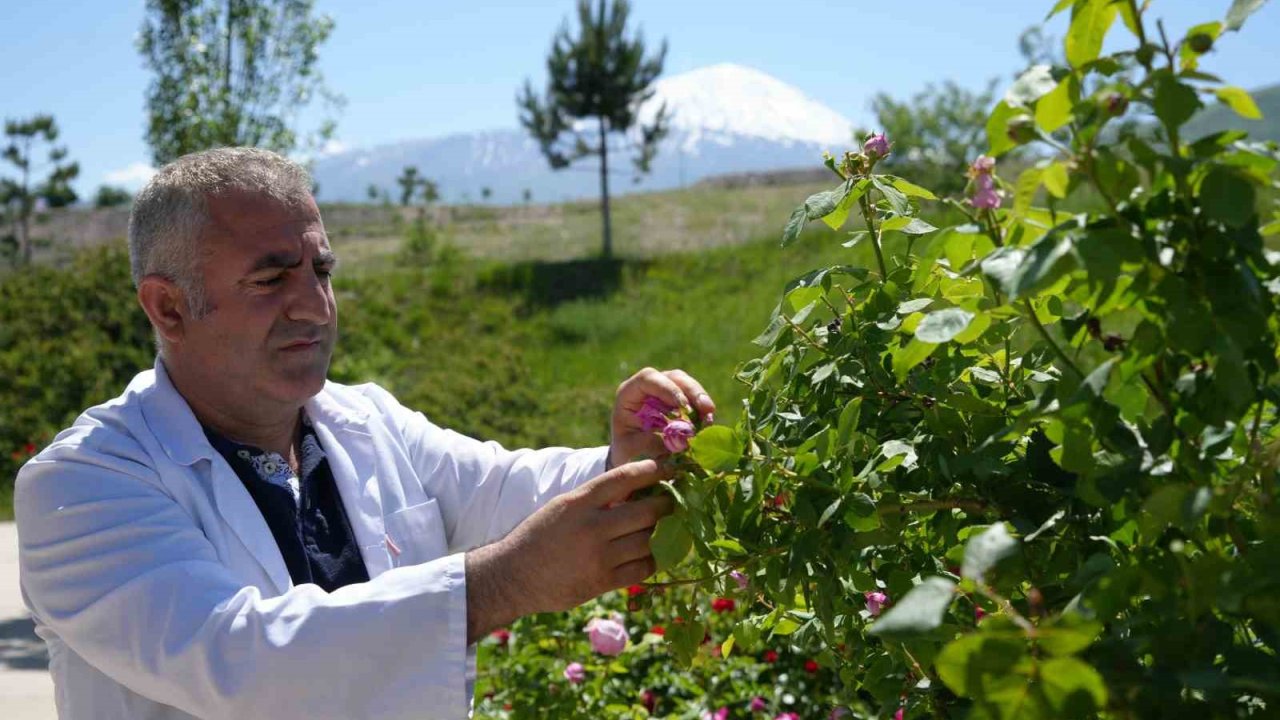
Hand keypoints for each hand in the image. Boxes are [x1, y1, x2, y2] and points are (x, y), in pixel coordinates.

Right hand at [464, 459, 673, 641]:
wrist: (512, 577)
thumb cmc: (540, 537)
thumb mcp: (562, 507)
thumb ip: (595, 499)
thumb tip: (636, 489)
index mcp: (579, 502)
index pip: (625, 477)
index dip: (653, 470)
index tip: (669, 469)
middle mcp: (591, 527)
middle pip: (647, 512)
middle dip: (666, 505)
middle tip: (674, 502)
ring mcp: (598, 556)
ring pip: (649, 541)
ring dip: (662, 534)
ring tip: (666, 529)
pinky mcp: (602, 582)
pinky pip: (642, 569)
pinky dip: (652, 560)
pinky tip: (651, 555)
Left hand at [609, 367, 715, 468]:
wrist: (629, 453)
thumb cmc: (624, 448)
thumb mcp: (627, 447)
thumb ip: (647, 442)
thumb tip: (677, 441)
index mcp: (629, 392)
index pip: (648, 378)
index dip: (667, 388)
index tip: (682, 406)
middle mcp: (649, 386)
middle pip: (674, 377)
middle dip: (692, 391)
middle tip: (706, 408)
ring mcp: (666, 391)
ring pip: (687, 385)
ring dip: (701, 399)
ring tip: (710, 416)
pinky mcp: (679, 401)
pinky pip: (694, 399)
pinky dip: (702, 410)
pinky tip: (708, 423)